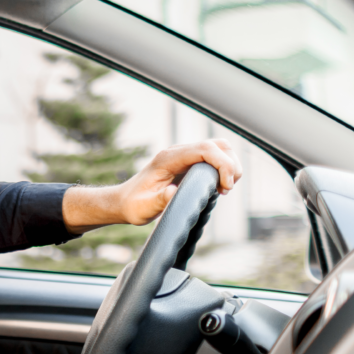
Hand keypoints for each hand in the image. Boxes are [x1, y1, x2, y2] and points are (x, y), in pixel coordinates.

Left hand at [62, 139, 242, 231]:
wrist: (123, 202)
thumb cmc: (133, 205)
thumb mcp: (144, 208)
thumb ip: (160, 200)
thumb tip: (174, 192)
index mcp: (168, 159)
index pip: (205, 149)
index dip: (222, 164)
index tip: (225, 186)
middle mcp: (177, 152)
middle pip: (218, 145)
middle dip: (230, 165)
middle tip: (226, 189)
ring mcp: (184, 156)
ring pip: (219, 149)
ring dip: (229, 166)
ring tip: (224, 189)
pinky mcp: (189, 163)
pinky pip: (214, 158)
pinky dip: (223, 170)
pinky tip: (218, 187)